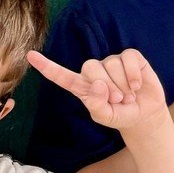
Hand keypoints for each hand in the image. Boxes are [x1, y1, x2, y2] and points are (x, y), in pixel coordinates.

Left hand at [27, 47, 169, 133]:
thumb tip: (98, 84)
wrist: (144, 114)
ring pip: (111, 64)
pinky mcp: (130, 57)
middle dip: (106, 87)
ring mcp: (111, 62)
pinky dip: (133, 74)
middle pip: (90, 67)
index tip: (30, 55)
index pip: (61, 76)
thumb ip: (97, 106)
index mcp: (82, 86)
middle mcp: (95, 71)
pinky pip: (128, 58)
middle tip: (117, 101)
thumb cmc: (120, 114)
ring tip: (128, 96)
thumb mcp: (105, 117)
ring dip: (123, 85)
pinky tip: (137, 86)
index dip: (46, 66)